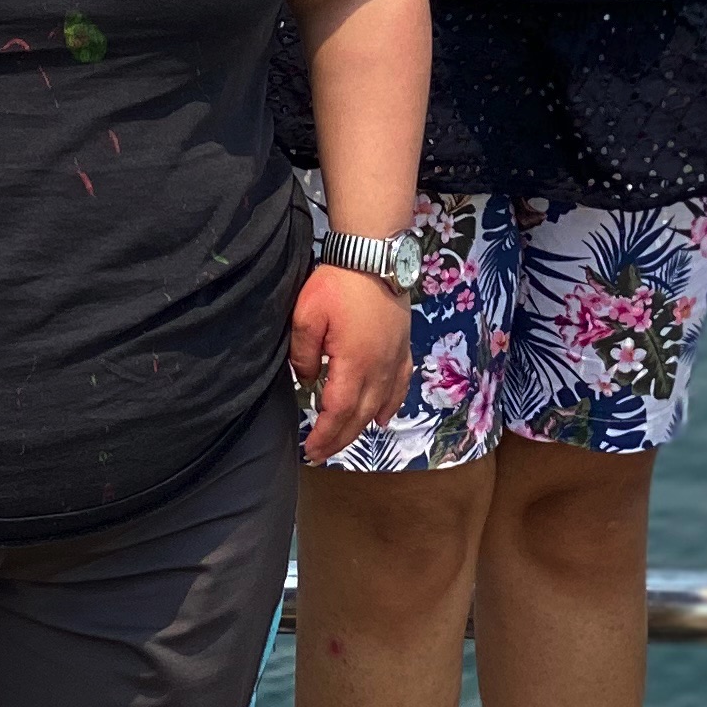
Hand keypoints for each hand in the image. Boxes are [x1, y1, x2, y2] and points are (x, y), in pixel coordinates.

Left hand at [290, 263, 415, 463]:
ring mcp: (394, 358)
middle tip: (321, 452)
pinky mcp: (403, 346)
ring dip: (362, 427)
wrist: (373, 254)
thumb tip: (307, 380)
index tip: (310, 449)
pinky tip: (383, 418)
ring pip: (380, 405)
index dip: (324, 434)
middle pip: (360, 415)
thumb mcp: (306, 315)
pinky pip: (401, 385)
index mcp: (354, 363)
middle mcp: (379, 368)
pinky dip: (392, 406)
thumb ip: (303, 354)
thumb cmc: (337, 283)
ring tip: (344, 439)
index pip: (338, 412)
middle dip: (339, 438)